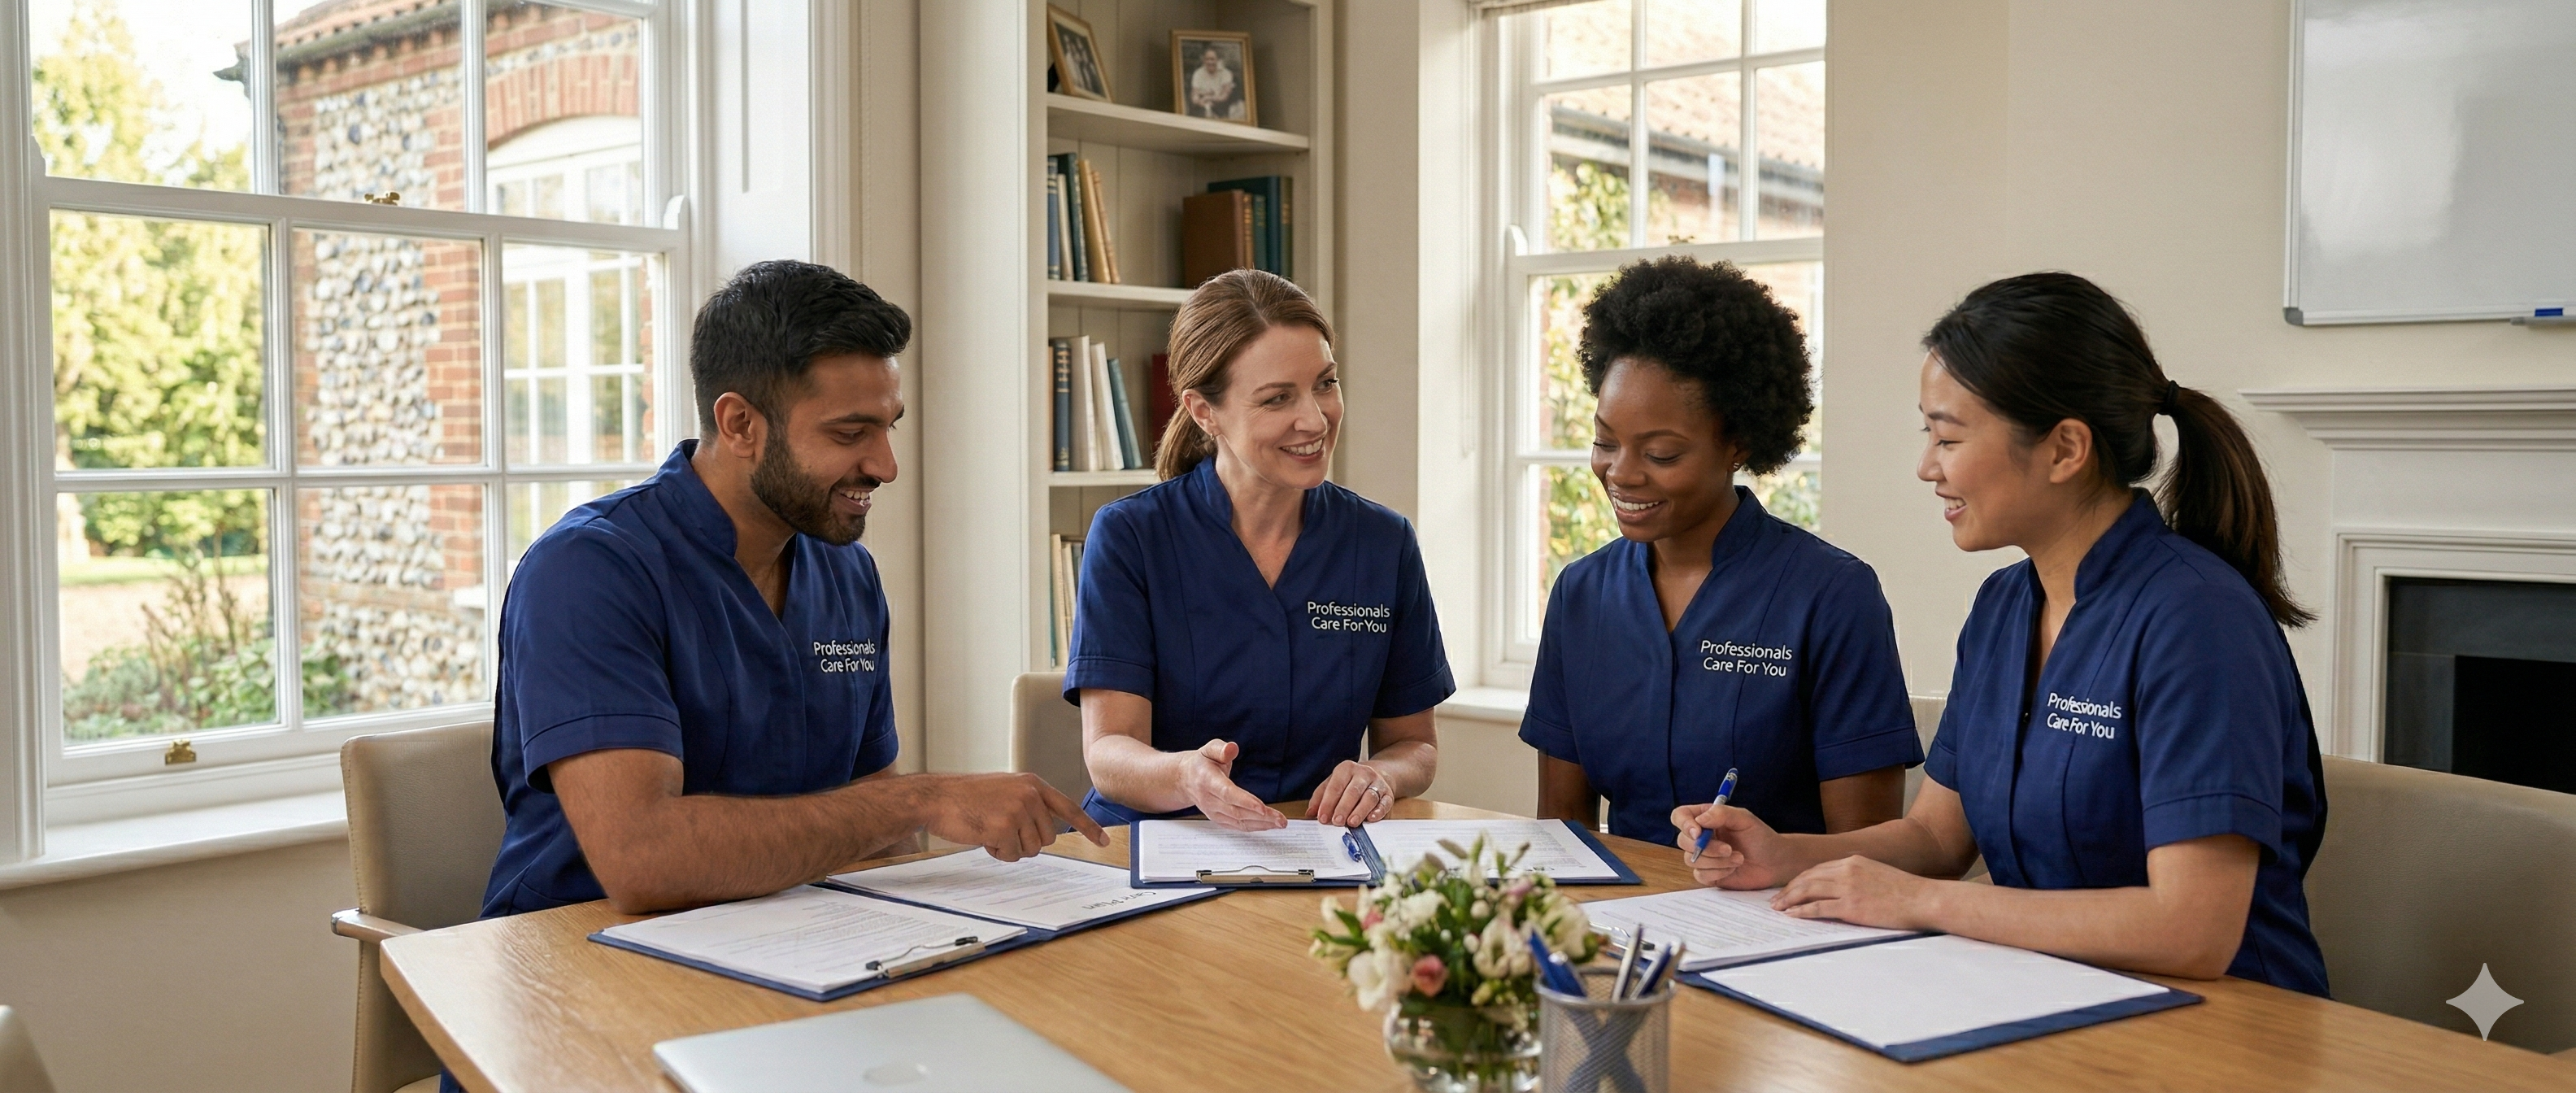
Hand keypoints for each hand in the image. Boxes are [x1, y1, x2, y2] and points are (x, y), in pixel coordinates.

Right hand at [920, 772, 1107, 861]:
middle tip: (1002, 829)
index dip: (1088, 827)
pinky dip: (998, 853)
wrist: (937, 797)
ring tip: (990, 829)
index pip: (1069, 808)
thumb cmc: (967, 797)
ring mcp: (1018, 811)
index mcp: (1032, 784)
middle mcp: (1030, 795)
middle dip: (1027, 841)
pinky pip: (1012, 856)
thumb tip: (1046, 833)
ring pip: (1032, 849)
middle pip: (1048, 838)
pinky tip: (983, 836)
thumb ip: (1029, 805)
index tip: (1104, 842)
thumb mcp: (1005, 791)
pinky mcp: (1004, 827)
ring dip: (1011, 847)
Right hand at [1182, 740, 1284, 830]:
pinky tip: (1268, 825)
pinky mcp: (1218, 819)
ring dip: (1261, 824)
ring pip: (1238, 822)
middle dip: (1261, 816)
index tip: (1263, 808)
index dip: (1245, 801)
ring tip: (1280, 823)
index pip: (1227, 793)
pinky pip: (1237, 826)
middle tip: (1281, 819)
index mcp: (1207, 781)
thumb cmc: (1201, 763)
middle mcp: (1209, 800)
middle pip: (1237, 811)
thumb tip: (1232, 748)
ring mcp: (1213, 812)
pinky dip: (1254, 827)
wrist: (1185, 779)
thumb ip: (1220, 748)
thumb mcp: (1209, 749)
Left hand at [1307, 760, 1394, 827]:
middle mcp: (1363, 773)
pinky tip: (1371, 819)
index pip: (1335, 786)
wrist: (1378, 775)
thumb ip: (1320, 798)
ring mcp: (1378, 783)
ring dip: (1360, 811)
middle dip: (1343, 807)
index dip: (1328, 803)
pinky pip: (1385, 803)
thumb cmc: (1350, 783)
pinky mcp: (1389, 794)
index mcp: (1346, 768)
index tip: (1322, 818)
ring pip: (1369, 797)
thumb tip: (1310, 813)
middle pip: (1353, 791)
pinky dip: (1378, 811)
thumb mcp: (1333, 784)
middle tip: (1336, 822)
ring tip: (1351, 823)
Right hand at [1672, 802, 1793, 888]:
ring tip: (1738, 858)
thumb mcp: (1744, 819)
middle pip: (1683, 841)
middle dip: (1706, 847)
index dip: (1684, 824)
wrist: (1775, 862)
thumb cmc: (1761, 837)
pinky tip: (1733, 868)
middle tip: (1729, 849)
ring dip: (1716, 861)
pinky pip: (1701, 875)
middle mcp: (1701, 837)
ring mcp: (1704, 857)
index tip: (1698, 832)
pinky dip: (1718, 872)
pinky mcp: (1709, 874)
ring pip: (1692, 860)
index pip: (1680, 816)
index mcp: (1706, 819)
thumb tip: (1699, 821)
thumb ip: (1721, 814)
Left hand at [1772, 855, 1936, 930]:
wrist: (1923, 898)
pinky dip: (1802, 912)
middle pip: (1808, 878)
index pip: (1817, 869)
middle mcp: (1847, 870)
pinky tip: (1793, 916)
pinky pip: (1819, 908)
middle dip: (1789, 889)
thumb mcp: (1877, 873)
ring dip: (1790, 900)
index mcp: (1853, 861)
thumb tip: (1840, 888)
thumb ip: (1857, 876)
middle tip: (1775, 900)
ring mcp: (1849, 888)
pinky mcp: (1852, 906)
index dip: (1800, 879)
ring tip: (1778, 908)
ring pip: (1809, 891)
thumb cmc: (1905, 891)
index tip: (1789, 888)